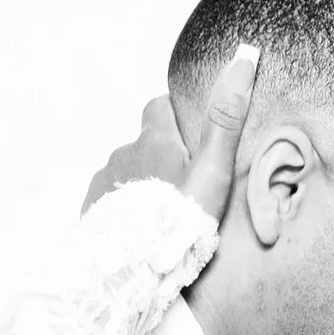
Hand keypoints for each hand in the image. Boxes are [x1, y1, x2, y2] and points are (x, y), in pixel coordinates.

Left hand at [79, 43, 259, 221]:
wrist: (134, 270)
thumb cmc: (178, 222)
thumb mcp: (212, 171)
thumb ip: (225, 121)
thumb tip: (240, 64)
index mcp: (154, 140)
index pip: (159, 106)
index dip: (175, 112)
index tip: (190, 127)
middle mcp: (124, 153)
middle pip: (144, 143)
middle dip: (161, 155)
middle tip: (184, 181)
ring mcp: (105, 182)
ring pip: (127, 172)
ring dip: (143, 183)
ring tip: (164, 212)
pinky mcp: (93, 209)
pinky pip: (111, 199)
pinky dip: (126, 207)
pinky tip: (141, 228)